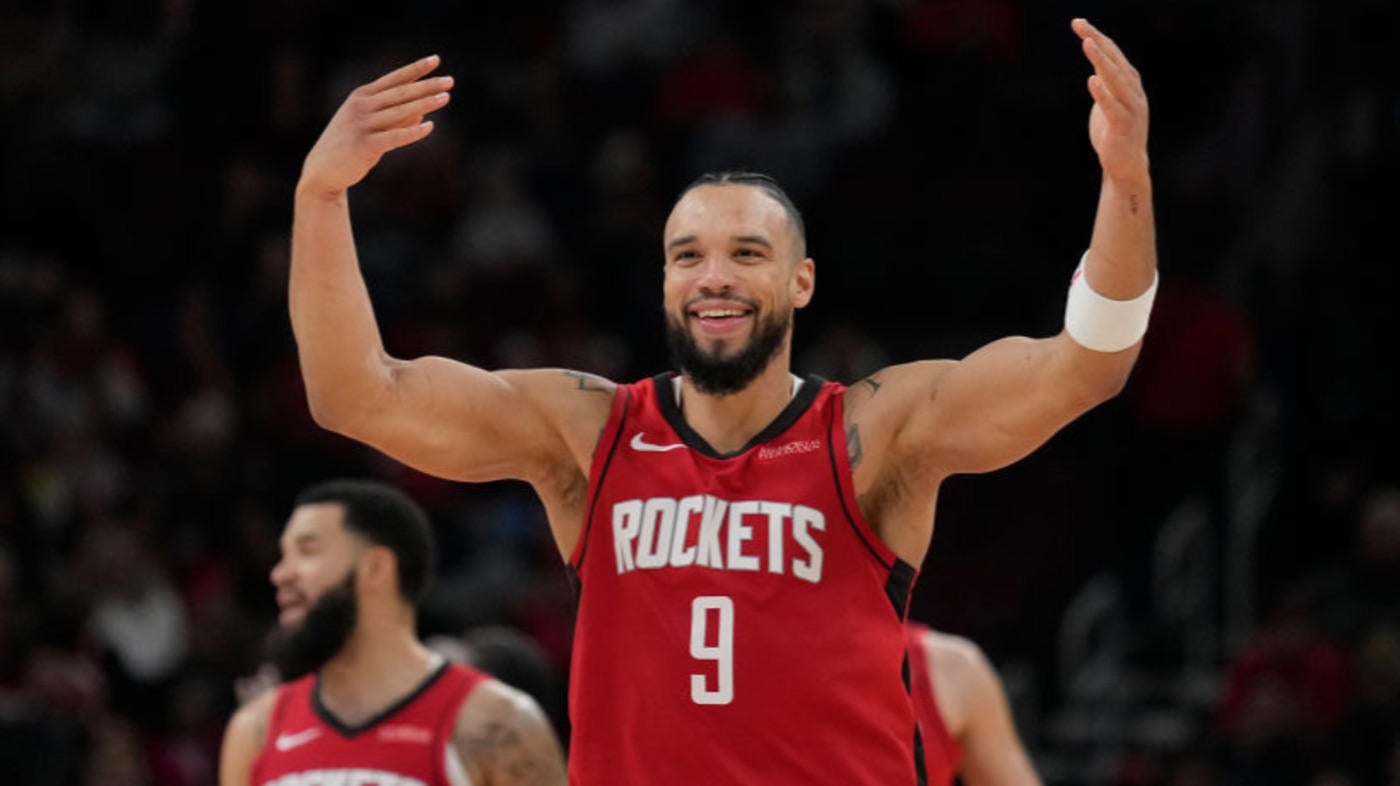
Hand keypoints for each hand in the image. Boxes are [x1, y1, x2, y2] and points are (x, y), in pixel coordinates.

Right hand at [299, 55, 453, 197]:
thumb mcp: (370, 126)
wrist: (323, 170)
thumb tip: (422, 114)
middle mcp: (362, 106)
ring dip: (425, 103)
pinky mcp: (365, 145)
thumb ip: (395, 118)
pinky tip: (430, 126)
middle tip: (450, 81)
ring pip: (400, 111)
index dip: (416, 69)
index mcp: (362, 96)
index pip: (394, 79)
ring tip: (446, 97)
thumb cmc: (349, 146)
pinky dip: (413, 132)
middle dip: (427, 85)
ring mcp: (363, 124)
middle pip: (401, 92)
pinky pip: (394, 136)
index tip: (436, 60)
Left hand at [1072, 19, 1148, 184]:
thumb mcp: (1110, 102)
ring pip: (1115, 79)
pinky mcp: (1122, 126)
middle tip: (1079, 24)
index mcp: (1130, 83)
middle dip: (1097, 40)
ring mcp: (1130, 108)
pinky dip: (1103, 93)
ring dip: (1102, 60)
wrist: (1126, 166)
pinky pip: (1112, 107)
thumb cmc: (1116, 133)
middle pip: (1114, 60)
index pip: (1113, 54)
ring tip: (1088, 43)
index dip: (1097, 37)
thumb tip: (1096, 69)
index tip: (1078, 22)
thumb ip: (1107, 85)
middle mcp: (1133, 91)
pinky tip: (1092, 80)